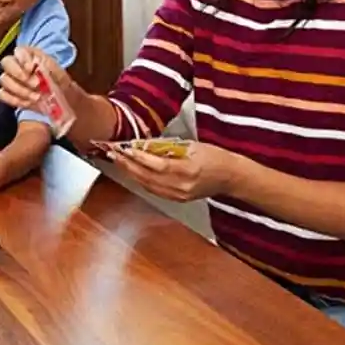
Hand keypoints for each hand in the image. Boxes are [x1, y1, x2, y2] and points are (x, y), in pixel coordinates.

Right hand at [0, 46, 70, 112]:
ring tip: (37, 97)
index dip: (23, 59)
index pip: (18, 50)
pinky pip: (2, 94)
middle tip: (35, 84)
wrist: (61, 99)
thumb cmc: (59, 82)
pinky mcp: (8, 93)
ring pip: (4, 79)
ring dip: (20, 89)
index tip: (32, 68)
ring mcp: (10, 79)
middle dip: (19, 74)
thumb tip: (33, 66)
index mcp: (30, 55)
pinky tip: (28, 102)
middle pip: (6, 62)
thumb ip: (47, 66)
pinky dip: (14, 99)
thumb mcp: (59, 73)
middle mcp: (17, 64)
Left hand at [109, 141, 240, 201]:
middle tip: (114, 153)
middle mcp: (182, 186)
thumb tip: (144, 144)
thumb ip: (168, 147)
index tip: (125, 148)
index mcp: (188, 170)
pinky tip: (132, 171)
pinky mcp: (177, 199)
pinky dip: (141, 180)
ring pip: (147, 185)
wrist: (231, 177)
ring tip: (118, 161)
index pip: (157, 165)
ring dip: (130, 173)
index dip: (138, 157)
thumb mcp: (192, 146)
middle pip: (147, 177)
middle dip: (127, 165)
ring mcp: (179, 195)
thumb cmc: (215, 157)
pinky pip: (153, 190)